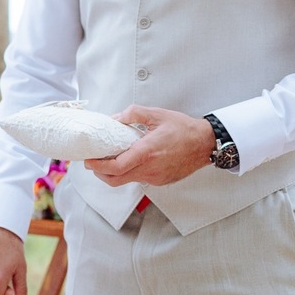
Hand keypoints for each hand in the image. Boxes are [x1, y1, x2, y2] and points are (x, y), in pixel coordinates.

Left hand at [85, 105, 213, 186]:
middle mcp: (150, 169)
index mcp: (147, 152)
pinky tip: (129, 161)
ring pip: (127, 181)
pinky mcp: (160, 181)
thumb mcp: (157, 114)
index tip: (89, 161)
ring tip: (109, 159)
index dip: (98, 166)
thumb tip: (115, 118)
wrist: (205, 144)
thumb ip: (134, 113)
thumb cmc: (183, 129)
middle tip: (93, 163)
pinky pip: (139, 179)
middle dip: (100, 173)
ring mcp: (155, 177)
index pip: (116, 167)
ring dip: (114, 173)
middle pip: (116, 180)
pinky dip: (129, 172)